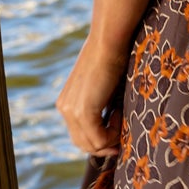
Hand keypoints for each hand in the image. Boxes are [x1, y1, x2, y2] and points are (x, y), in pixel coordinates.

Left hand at [56, 38, 127, 156]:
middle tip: (123, 138)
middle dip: (105, 146)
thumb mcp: (102, 87)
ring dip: (111, 138)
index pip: (80, 135)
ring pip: (91, 145)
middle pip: (83, 144)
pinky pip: (99, 139)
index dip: (100, 140)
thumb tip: (114, 125)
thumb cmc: (112, 59)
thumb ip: (101, 105)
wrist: (108, 43)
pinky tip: (119, 112)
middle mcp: (64, 109)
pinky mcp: (83, 112)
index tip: (119, 134)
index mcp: (66, 103)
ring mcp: (71, 112)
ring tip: (122, 116)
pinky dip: (113, 132)